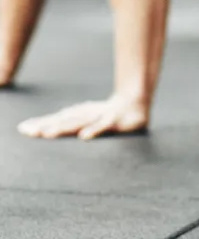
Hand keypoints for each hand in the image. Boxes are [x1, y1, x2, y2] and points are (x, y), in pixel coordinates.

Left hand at [17, 93, 148, 139]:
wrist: (136, 102)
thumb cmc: (108, 113)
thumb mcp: (87, 117)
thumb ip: (69, 122)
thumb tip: (46, 126)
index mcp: (78, 114)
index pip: (56, 119)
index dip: (40, 123)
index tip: (22, 129)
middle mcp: (86, 114)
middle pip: (63, 121)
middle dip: (46, 126)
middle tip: (29, 131)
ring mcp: (100, 116)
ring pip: (80, 123)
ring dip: (63, 128)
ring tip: (48, 134)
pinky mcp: (115, 120)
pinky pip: (103, 126)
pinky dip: (94, 130)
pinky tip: (84, 137)